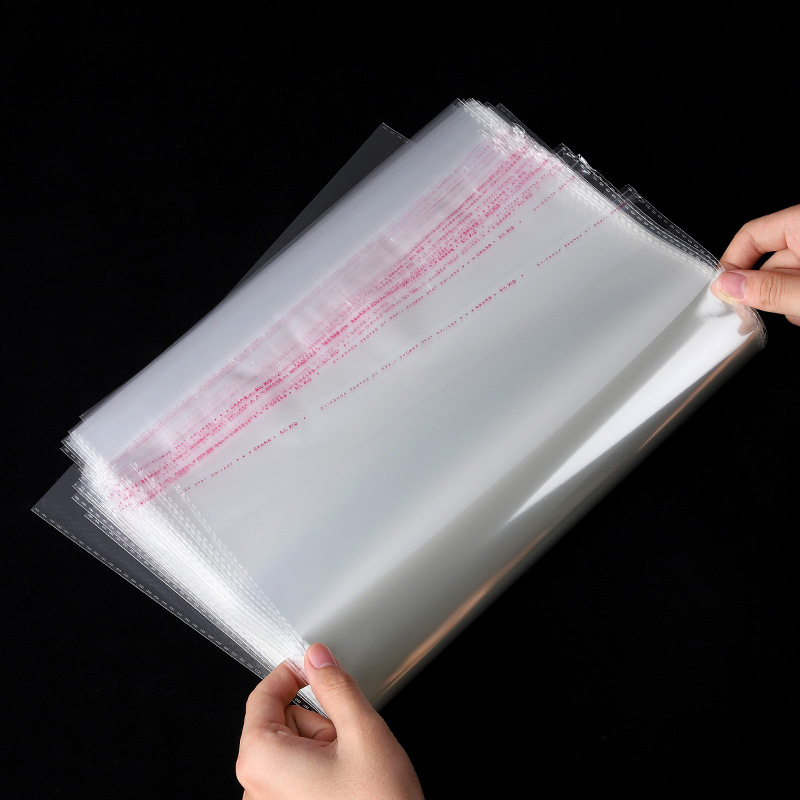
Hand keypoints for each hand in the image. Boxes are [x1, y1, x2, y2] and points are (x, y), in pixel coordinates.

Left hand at [236, 643, 424, 799]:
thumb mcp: (363, 732)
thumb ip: (335, 686)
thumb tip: (318, 657)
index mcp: (262, 761)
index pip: (262, 697)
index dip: (290, 674)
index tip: (312, 666)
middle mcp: (254, 789)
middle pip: (280, 724)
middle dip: (317, 722)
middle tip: (347, 740)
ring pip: (292, 751)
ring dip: (323, 749)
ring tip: (351, 769)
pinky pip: (296, 778)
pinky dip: (321, 772)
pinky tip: (345, 785)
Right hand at [711, 205, 799, 324]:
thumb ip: (771, 289)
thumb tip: (728, 286)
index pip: (752, 235)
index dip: (732, 263)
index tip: (723, 292)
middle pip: (766, 262)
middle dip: (760, 293)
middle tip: (750, 319)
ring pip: (783, 278)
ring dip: (781, 301)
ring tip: (797, 314)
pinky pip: (797, 284)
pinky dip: (796, 301)